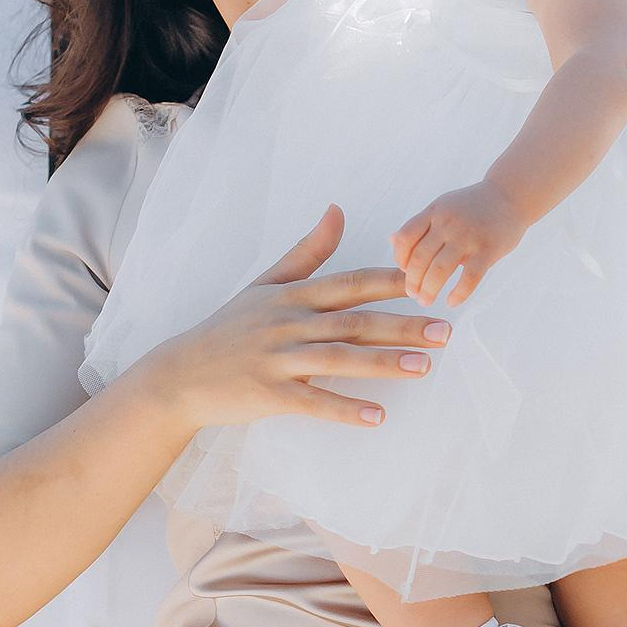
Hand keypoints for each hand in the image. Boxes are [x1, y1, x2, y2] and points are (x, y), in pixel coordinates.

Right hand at [153, 208, 450, 434]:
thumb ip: (307, 251)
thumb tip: (338, 209)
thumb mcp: (266, 284)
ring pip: (339, 359)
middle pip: (354, 322)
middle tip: (446, 332)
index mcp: (293, 296)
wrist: (181, 374)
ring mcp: (277, 358)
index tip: (429, 282)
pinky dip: (345, 409)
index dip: (390, 282)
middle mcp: (288, 323)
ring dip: (383, 364)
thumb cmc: (229, 328)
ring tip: (424, 368)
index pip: (350, 284)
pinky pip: (313, 402)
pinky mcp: (268, 394)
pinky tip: (378, 417)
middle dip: (402, 326)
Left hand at [392, 181, 525, 305]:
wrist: (510, 195)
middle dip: (413, 281)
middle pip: (420, 258)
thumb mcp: (442, 207)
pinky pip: (469, 278)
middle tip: (413, 295)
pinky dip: (458, 293)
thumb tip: (391, 240)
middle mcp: (448, 223)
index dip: (400, 259)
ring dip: (430, 290)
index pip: (405, 238)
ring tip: (426, 301)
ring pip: (440, 270)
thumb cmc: (473, 206)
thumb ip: (420, 225)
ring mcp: (468, 236)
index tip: (404, 272)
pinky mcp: (488, 250)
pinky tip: (452, 301)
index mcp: (434, 212)